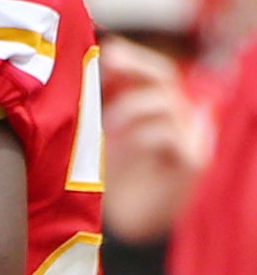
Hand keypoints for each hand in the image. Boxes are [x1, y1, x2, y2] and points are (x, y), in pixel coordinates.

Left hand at [98, 34, 209, 244]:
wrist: (124, 223)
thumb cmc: (111, 178)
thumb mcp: (100, 135)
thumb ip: (97, 104)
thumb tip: (83, 68)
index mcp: (157, 109)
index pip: (152, 71)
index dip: (131, 58)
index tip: (105, 51)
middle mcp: (178, 118)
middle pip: (164, 77)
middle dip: (136, 64)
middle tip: (109, 60)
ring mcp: (189, 139)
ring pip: (165, 102)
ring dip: (129, 107)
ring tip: (106, 126)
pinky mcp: (192, 162)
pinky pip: (169, 134)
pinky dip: (140, 134)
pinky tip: (119, 146)